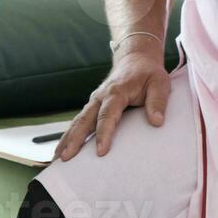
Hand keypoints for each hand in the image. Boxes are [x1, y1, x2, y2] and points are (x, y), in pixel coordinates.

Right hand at [54, 50, 171, 160]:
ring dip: (67, 139)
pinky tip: (62, 149)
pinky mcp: (93, 106)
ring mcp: (95, 101)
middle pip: (85, 119)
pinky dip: (70, 134)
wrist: (136, 59)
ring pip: (78, 121)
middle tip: (65, 158)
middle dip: (74, 139)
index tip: (101, 152)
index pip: (107, 115)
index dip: (104, 133)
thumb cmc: (149, 74)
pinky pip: (79, 121)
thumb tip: (157, 122)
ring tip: (57, 158)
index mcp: (116, 91)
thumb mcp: (159, 83)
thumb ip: (158, 101)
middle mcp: (101, 96)